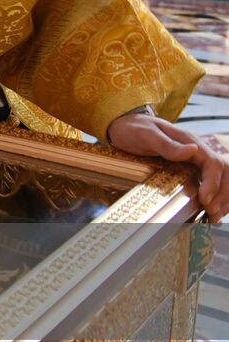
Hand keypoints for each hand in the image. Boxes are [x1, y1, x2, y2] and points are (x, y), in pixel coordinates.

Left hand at [108, 112, 227, 221]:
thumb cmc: (133, 129)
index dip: (213, 183)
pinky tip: (211, 210)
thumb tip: (192, 150)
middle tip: (211, 212)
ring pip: (222, 178)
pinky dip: (215, 197)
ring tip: (214, 216)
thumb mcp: (146, 135)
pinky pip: (211, 182)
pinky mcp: (191, 168)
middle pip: (224, 172)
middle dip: (222, 194)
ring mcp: (196, 160)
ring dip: (222, 198)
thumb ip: (167, 144)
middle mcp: (198, 151)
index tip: (205, 199)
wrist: (122, 125)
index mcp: (190, 142)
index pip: (213, 163)